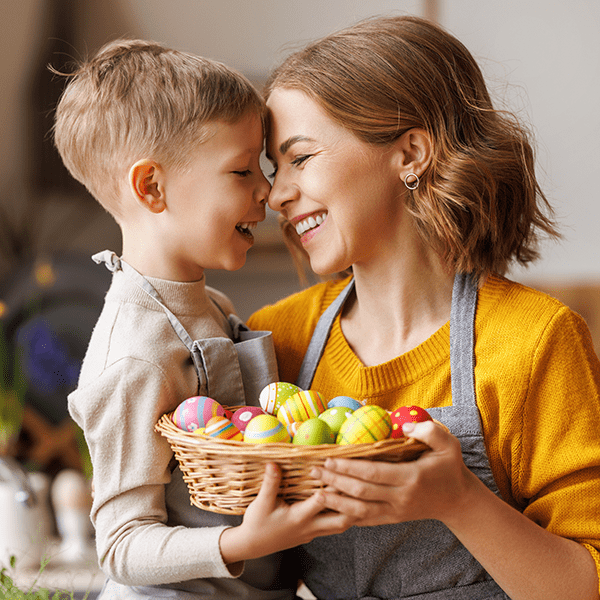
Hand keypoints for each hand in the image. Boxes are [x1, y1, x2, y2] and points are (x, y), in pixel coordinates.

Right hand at [219, 462, 355, 563]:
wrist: (252, 546)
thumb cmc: (257, 523)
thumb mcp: (261, 503)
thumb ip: (270, 483)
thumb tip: (273, 463)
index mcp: (299, 517)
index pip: (321, 502)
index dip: (330, 487)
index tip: (338, 472)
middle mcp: (310, 527)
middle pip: (341, 520)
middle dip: (353, 504)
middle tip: (362, 487)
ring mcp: (312, 533)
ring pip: (340, 526)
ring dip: (351, 511)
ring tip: (360, 495)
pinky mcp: (311, 534)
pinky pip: (333, 527)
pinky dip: (343, 516)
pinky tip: (347, 505)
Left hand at [310, 421, 476, 526]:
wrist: (458, 500)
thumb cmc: (450, 468)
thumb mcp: (448, 444)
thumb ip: (429, 431)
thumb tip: (405, 425)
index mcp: (411, 478)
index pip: (373, 473)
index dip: (349, 467)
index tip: (330, 458)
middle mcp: (401, 498)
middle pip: (361, 492)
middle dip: (335, 481)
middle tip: (314, 470)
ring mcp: (396, 512)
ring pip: (360, 511)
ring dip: (336, 501)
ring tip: (316, 491)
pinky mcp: (393, 519)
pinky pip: (366, 520)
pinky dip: (346, 515)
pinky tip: (331, 508)